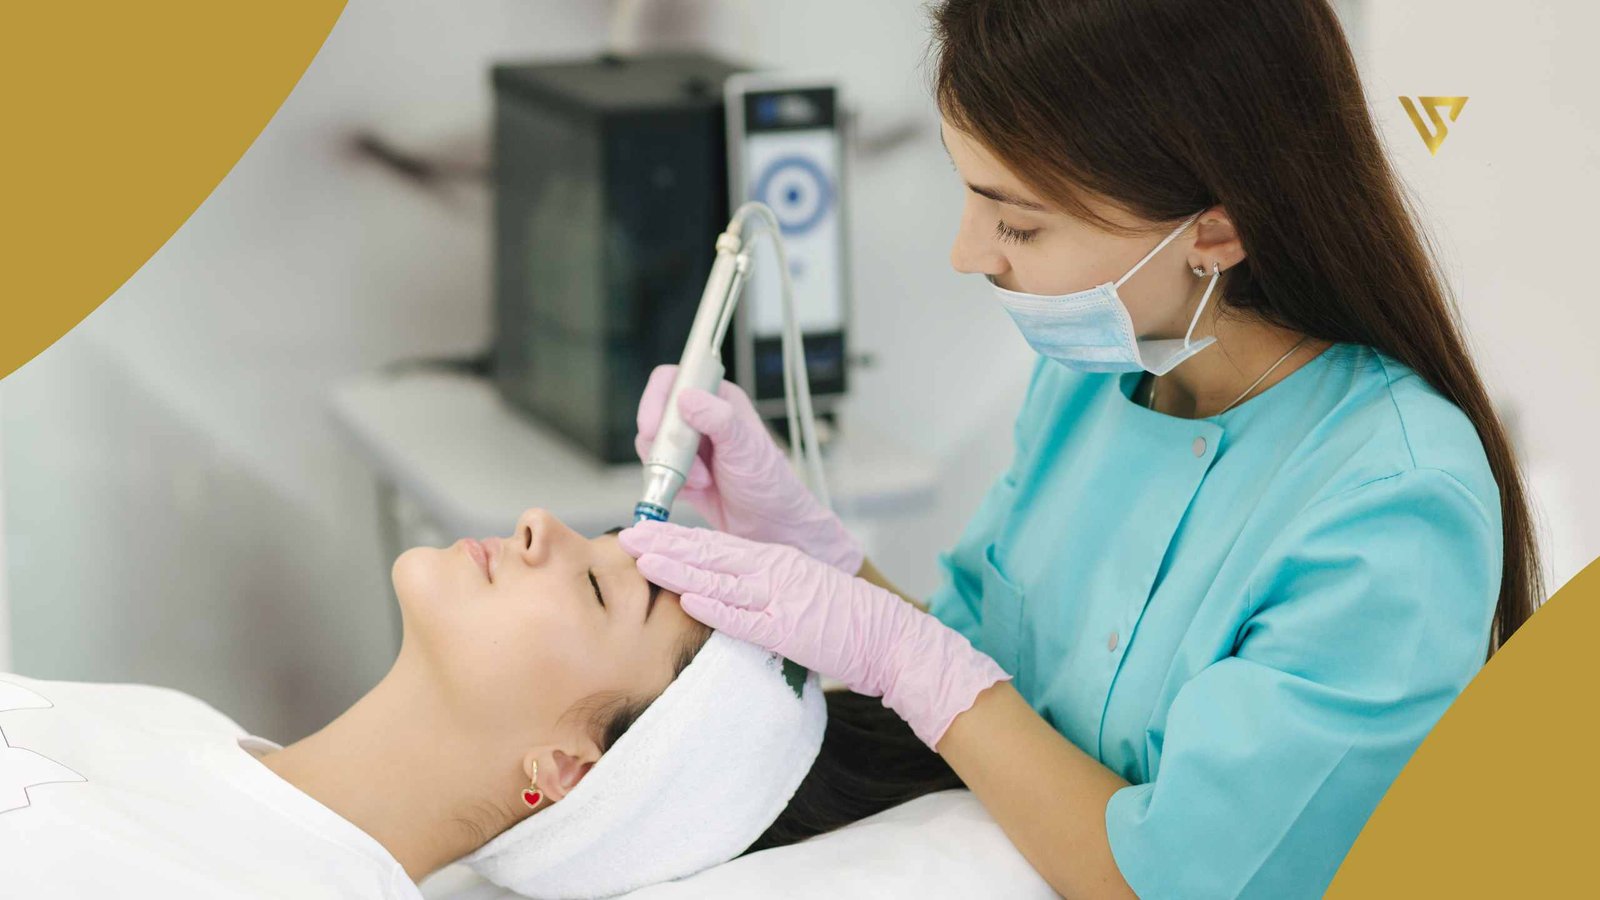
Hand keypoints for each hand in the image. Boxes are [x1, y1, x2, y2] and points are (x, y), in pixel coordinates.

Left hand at [619, 521, 1011, 749]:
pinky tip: (689, 599)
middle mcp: (774, 571)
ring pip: (721, 579)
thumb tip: (721, 591)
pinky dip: (716, 608)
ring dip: (680, 569)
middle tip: (627, 536)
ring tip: (643, 560)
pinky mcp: (789, 629)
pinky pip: (746, 618)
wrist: (889, 636)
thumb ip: (761, 588)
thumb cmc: (844, 620)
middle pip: (710, 554)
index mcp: (775, 560)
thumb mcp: (797, 591)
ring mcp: (780, 598)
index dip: (676, 539)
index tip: (643, 534)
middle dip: (665, 545)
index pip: (716, 545)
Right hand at [634, 364, 862, 573]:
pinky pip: (657, 472)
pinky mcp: (682, 471)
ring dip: (671, 468)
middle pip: (655, 415)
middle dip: (664, 444)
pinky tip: (697, 491)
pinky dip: (671, 484)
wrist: (770, 526)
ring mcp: (690, 445)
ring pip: (653, 446)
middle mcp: (701, 417)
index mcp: (718, 398)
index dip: (656, 400)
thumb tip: (686, 399)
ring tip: (701, 481)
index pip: (673, 381)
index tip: (652, 428)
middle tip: (683, 465)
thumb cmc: (768, 483)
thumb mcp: (744, 447)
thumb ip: (717, 418)